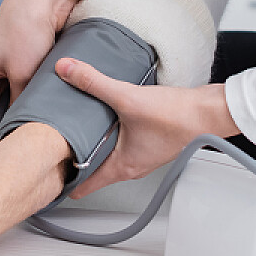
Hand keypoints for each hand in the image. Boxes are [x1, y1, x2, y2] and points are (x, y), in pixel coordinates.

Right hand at [0, 0, 79, 135]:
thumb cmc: (25, 29)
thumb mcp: (23, 75)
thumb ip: (22, 105)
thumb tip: (29, 130)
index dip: (1, 137)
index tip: (22, 153)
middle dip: (17, 120)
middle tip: (38, 138)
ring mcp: (0, 68)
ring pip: (13, 100)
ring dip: (28, 105)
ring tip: (45, 119)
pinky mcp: (18, 62)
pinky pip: (24, 87)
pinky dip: (34, 93)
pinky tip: (48, 101)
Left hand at [52, 58, 238, 198]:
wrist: (209, 112)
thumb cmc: (177, 117)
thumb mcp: (128, 97)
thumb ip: (94, 82)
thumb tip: (66, 70)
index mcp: (121, 167)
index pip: (83, 186)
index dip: (62, 181)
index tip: (46, 172)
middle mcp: (131, 166)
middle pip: (92, 170)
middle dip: (72, 159)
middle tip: (51, 145)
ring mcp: (141, 155)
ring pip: (107, 156)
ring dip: (91, 145)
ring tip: (72, 129)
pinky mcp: (149, 141)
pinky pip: (121, 143)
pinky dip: (109, 134)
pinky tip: (105, 115)